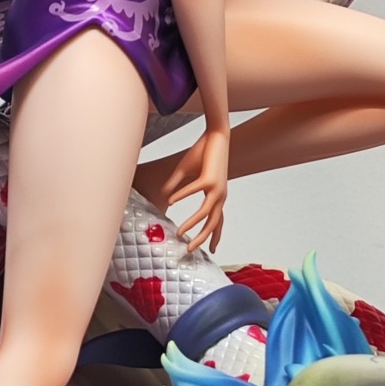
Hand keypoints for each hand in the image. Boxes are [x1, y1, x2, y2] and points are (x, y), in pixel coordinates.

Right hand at [144, 125, 228, 253]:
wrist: (217, 134)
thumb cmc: (204, 152)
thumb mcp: (187, 172)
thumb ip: (175, 185)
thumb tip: (164, 197)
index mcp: (218, 196)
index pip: (219, 221)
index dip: (216, 236)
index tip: (213, 250)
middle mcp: (220, 195)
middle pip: (214, 223)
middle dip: (203, 239)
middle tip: (190, 250)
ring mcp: (217, 188)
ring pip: (205, 213)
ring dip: (192, 224)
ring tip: (179, 233)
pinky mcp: (209, 178)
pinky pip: (193, 191)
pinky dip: (181, 196)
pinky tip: (170, 201)